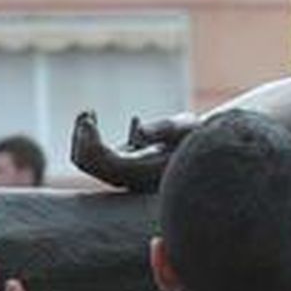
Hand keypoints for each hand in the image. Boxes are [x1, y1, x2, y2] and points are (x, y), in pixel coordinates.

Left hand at [71, 111, 199, 191]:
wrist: (208, 147)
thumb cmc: (198, 135)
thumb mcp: (185, 128)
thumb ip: (163, 129)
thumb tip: (138, 133)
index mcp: (142, 171)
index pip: (105, 161)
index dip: (91, 141)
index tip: (90, 117)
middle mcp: (130, 177)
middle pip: (91, 165)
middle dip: (82, 138)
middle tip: (87, 113)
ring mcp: (125, 172)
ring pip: (89, 162)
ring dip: (83, 138)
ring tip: (87, 114)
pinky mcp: (123, 164)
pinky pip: (94, 156)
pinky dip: (90, 138)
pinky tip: (94, 117)